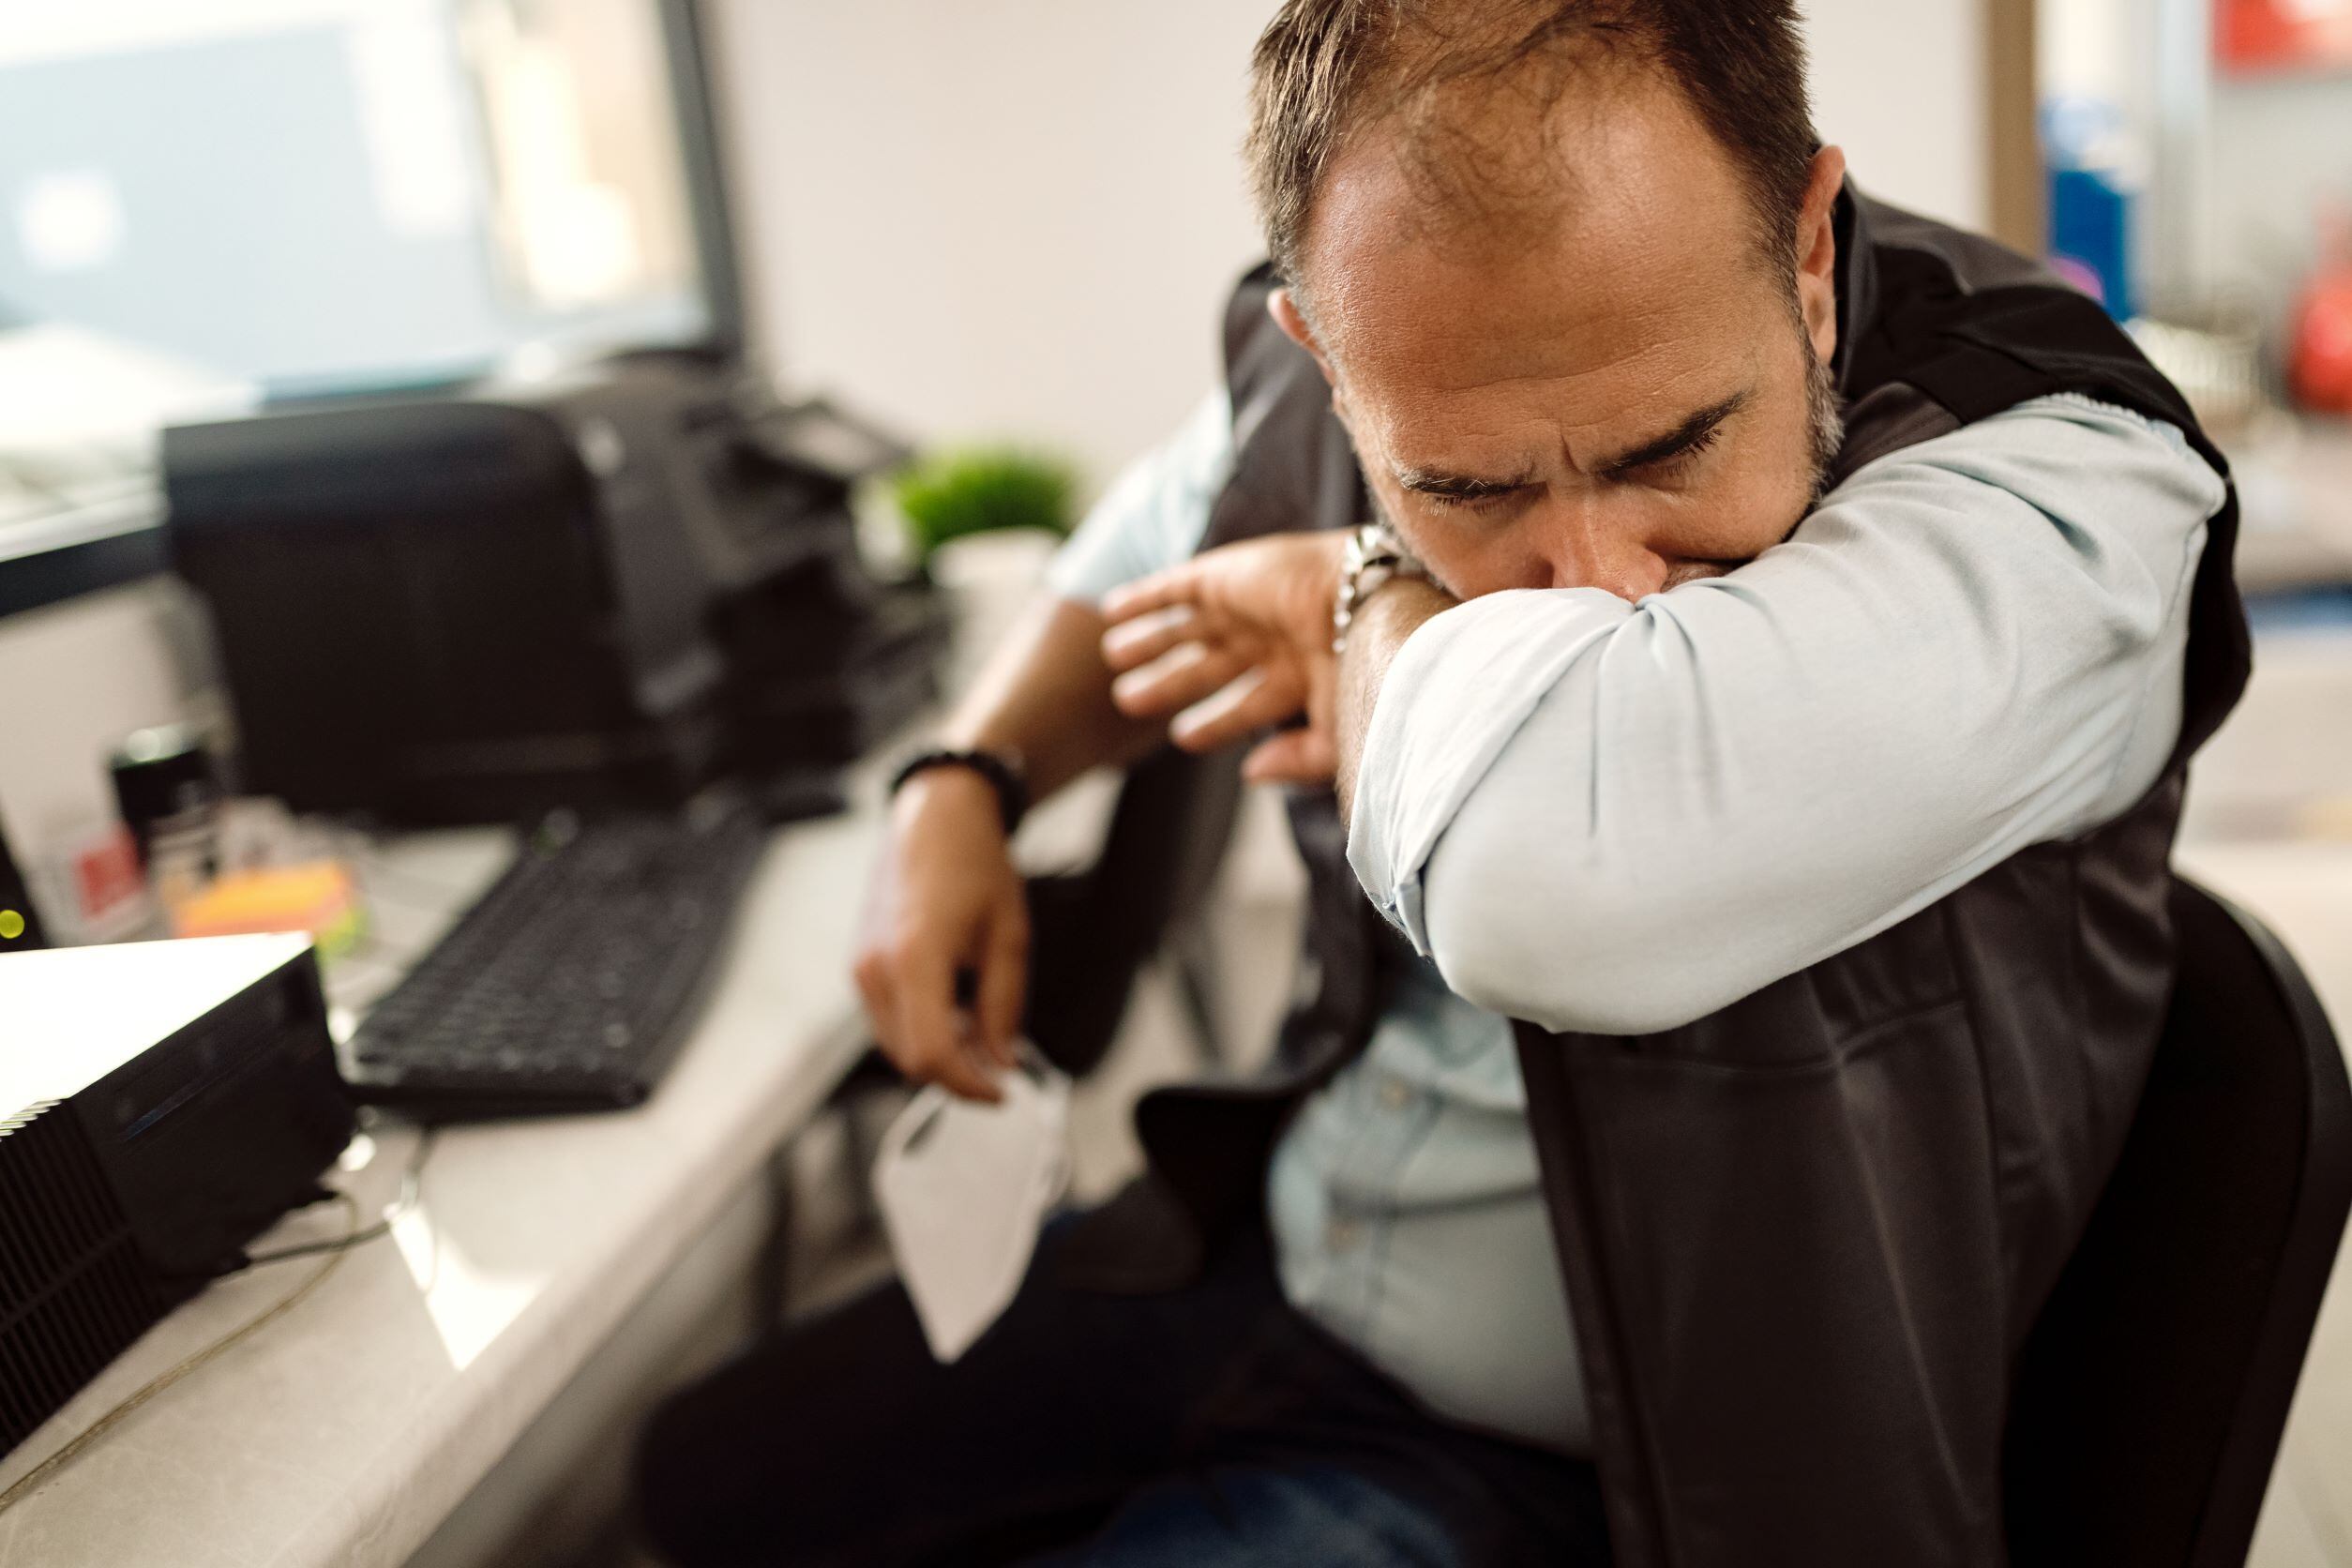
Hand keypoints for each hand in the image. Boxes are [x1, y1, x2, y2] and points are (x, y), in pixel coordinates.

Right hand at [852, 769, 1026, 1101]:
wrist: (935, 817)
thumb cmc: (976, 864)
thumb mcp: (1009, 938)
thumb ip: (1004, 1007)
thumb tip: (1001, 1063)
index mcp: (916, 956)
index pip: (932, 1055)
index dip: (969, 1086)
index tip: (1003, 1092)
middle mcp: (877, 967)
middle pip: (911, 1060)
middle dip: (957, 1076)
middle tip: (1001, 1070)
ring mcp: (862, 967)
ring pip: (897, 1046)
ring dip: (940, 1056)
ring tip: (984, 1037)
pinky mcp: (860, 965)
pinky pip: (888, 1021)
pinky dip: (922, 1032)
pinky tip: (957, 1015)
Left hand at [1098, 531, 1346, 784]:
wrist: (1366, 604)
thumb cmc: (1364, 671)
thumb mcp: (1340, 733)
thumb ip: (1301, 760)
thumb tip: (1251, 773)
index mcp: (1306, 675)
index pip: (1252, 705)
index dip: (1218, 723)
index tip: (1184, 737)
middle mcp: (1275, 639)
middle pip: (1211, 666)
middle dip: (1171, 684)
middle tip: (1127, 700)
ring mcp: (1250, 605)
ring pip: (1190, 628)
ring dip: (1152, 641)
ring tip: (1113, 655)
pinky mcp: (1226, 575)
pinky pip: (1175, 587)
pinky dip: (1144, 598)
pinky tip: (1112, 610)